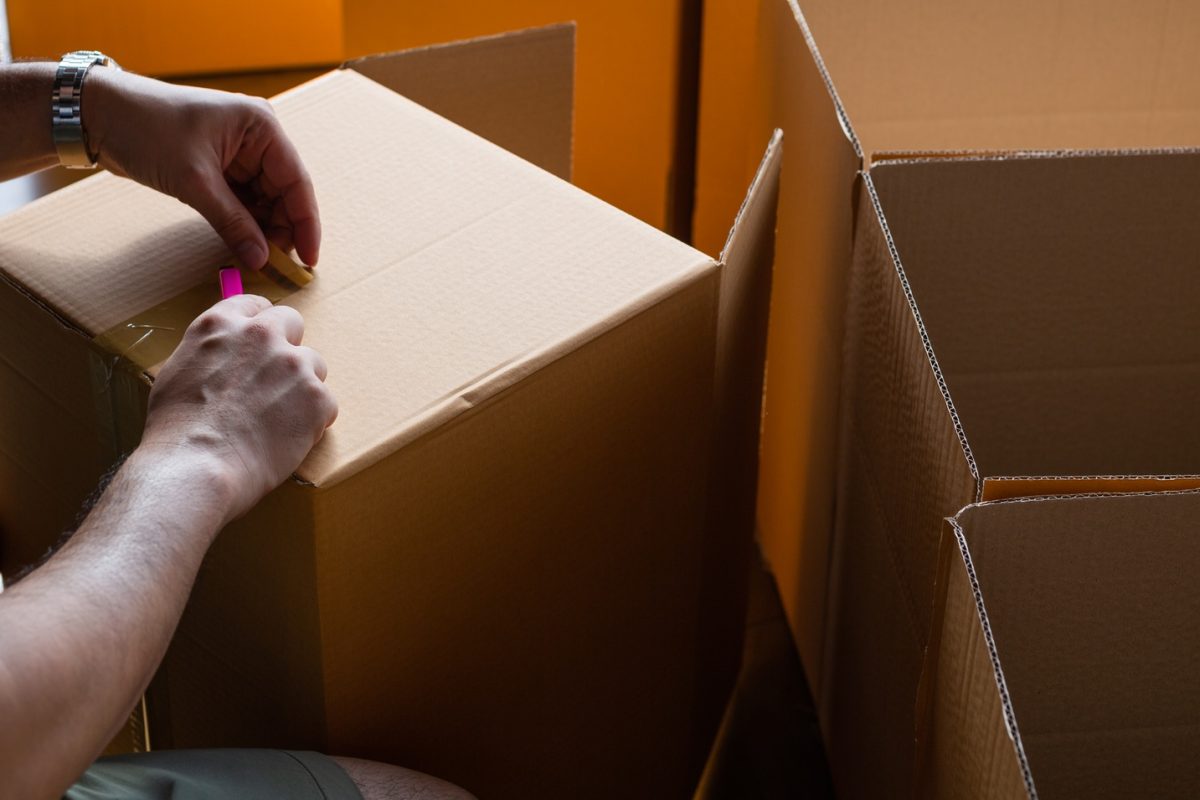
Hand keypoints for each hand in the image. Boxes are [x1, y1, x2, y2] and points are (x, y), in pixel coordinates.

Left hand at [82, 69, 319, 269]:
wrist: (99, 115)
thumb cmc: (147, 129)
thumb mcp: (194, 181)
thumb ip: (232, 222)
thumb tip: (261, 259)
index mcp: (262, 126)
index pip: (296, 181)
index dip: (305, 223)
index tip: (308, 259)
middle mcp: (258, 136)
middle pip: (284, 192)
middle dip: (281, 228)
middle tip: (274, 264)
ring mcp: (239, 151)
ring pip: (264, 199)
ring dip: (261, 228)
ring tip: (255, 256)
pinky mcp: (221, 164)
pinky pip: (244, 198)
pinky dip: (243, 220)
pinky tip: (241, 241)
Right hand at [139, 295, 336, 522]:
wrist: (196, 466)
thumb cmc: (176, 430)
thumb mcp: (178, 372)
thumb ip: (211, 353)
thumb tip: (226, 356)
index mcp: (222, 324)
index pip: (255, 306)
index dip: (259, 325)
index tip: (261, 343)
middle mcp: (262, 336)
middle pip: (292, 323)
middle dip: (286, 348)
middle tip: (273, 382)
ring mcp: (294, 364)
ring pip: (313, 365)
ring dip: (300, 387)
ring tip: (274, 420)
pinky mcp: (317, 397)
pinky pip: (325, 404)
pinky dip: (312, 421)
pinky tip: (285, 439)